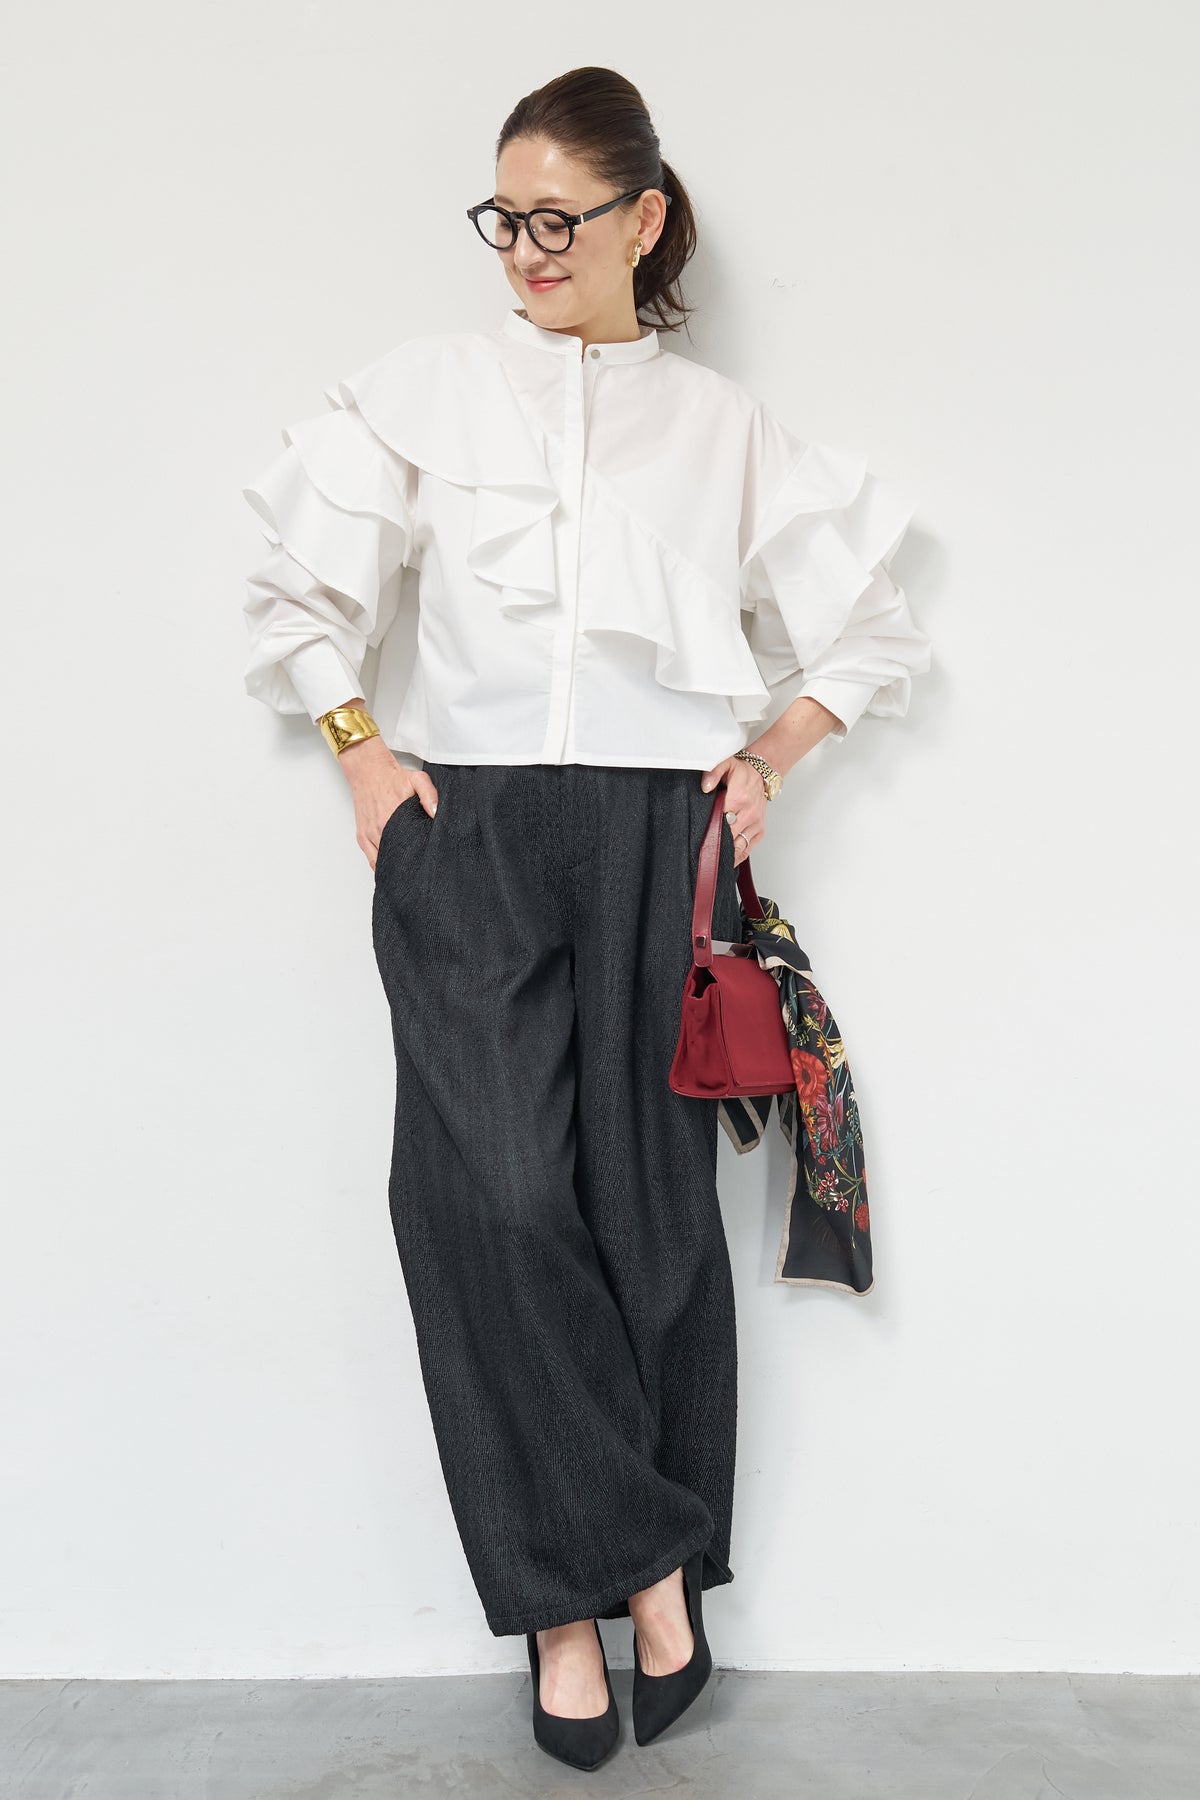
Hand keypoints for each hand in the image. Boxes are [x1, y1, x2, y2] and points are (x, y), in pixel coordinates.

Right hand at [336, 736, 438, 869]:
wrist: (368, 771)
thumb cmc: (391, 777)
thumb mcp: (418, 779)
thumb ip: (430, 795)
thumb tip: (436, 813)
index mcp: (393, 818)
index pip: (409, 849)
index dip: (418, 858)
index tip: (426, 861)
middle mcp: (380, 829)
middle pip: (397, 858)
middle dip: (408, 864)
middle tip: (419, 867)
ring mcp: (369, 835)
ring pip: (383, 862)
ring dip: (395, 866)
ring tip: (407, 870)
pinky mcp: (362, 837)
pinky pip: (371, 860)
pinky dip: (381, 866)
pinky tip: (392, 867)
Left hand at [699, 755, 765, 866]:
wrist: (763, 773)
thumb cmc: (743, 772)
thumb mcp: (725, 764)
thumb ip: (712, 773)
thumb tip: (705, 787)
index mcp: (739, 798)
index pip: (719, 820)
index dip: (707, 830)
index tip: (698, 839)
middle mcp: (749, 813)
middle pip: (728, 836)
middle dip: (714, 845)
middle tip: (700, 854)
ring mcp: (756, 823)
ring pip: (738, 846)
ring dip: (725, 854)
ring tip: (711, 862)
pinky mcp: (760, 830)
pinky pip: (748, 849)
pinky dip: (737, 856)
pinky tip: (727, 860)